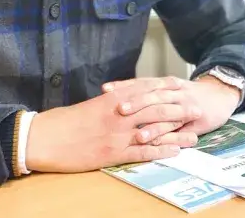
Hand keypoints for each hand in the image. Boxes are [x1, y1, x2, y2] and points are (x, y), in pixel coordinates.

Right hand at [24, 77, 200, 172]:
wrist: (46, 137)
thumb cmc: (66, 121)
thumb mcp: (92, 105)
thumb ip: (112, 102)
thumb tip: (127, 101)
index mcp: (114, 98)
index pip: (148, 91)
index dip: (169, 92)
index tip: (184, 91)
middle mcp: (120, 114)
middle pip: (158, 109)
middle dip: (180, 110)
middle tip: (198, 112)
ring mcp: (118, 134)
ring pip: (155, 130)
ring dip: (177, 133)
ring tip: (194, 134)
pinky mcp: (114, 153)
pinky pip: (143, 152)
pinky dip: (161, 152)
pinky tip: (174, 152)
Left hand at [103, 75, 240, 137]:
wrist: (220, 94)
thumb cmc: (189, 95)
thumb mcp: (170, 90)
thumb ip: (150, 94)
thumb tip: (119, 98)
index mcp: (164, 84)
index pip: (141, 82)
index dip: (124, 85)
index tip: (105, 89)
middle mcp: (173, 91)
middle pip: (150, 94)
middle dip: (133, 100)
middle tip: (116, 107)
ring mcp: (183, 103)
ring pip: (162, 109)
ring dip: (147, 119)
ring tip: (130, 127)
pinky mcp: (192, 118)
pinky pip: (175, 125)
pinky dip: (162, 132)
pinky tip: (149, 139)